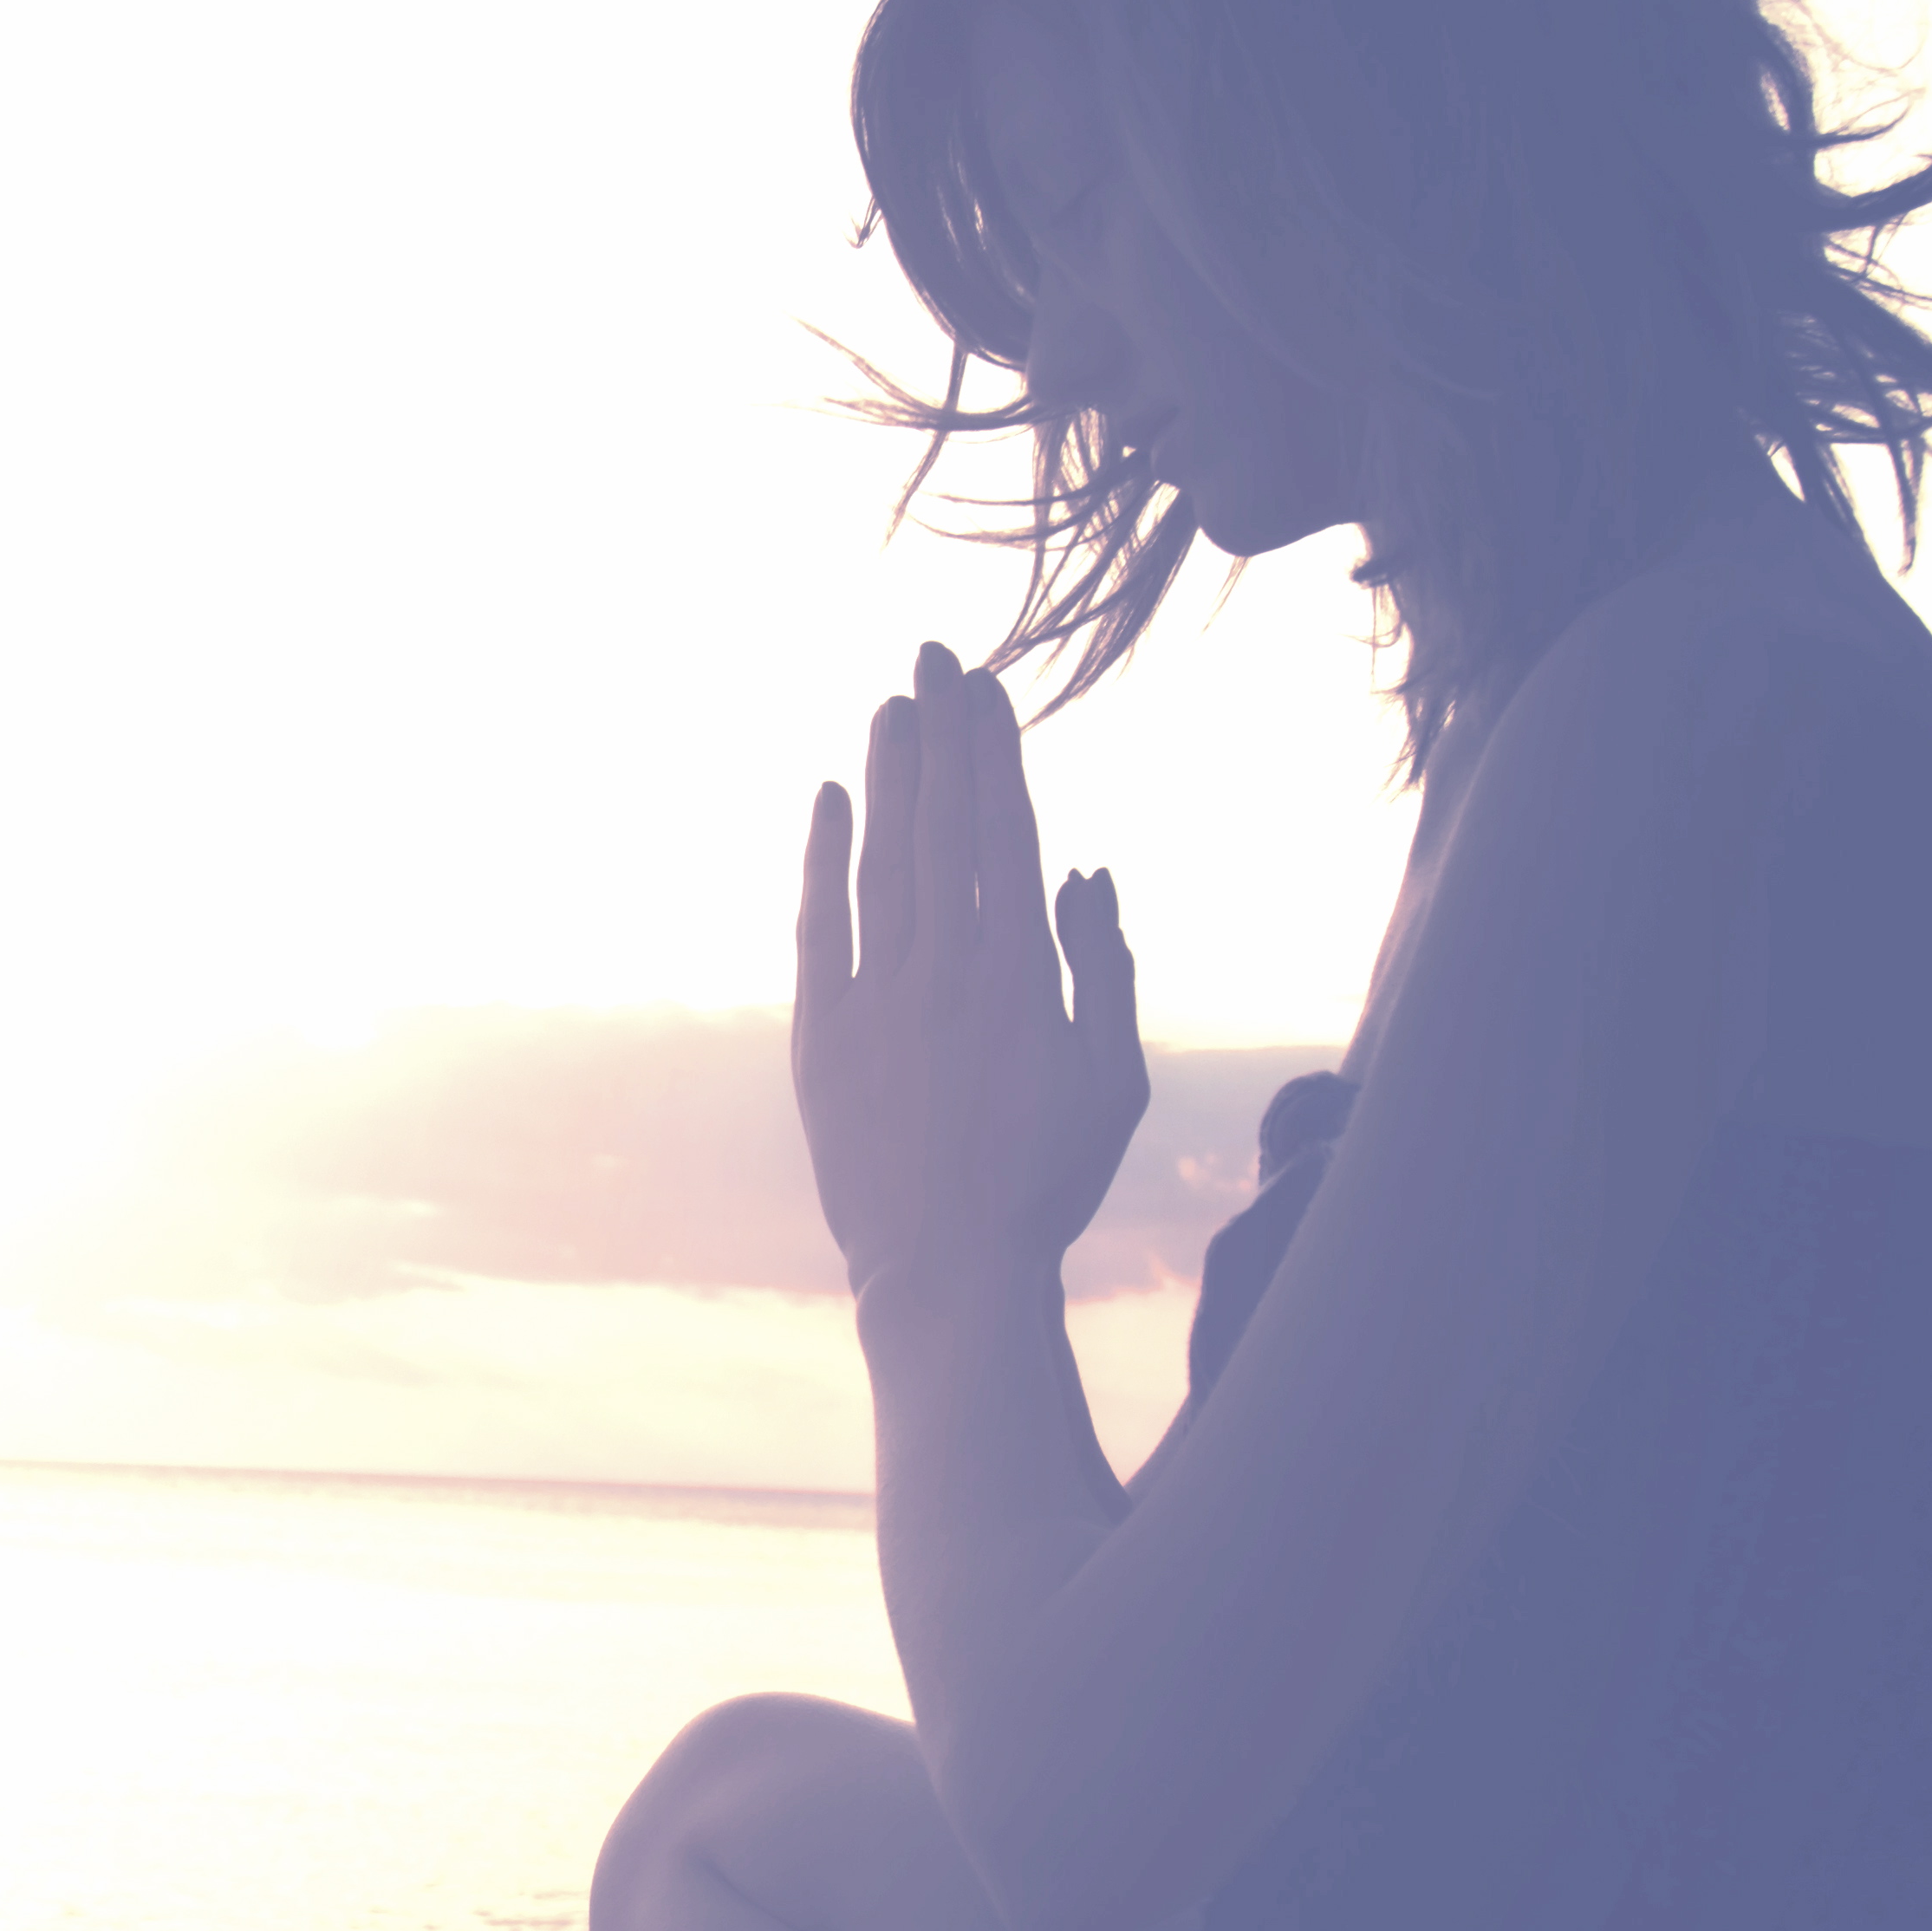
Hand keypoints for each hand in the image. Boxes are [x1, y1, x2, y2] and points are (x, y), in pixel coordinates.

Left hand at [791, 644, 1147, 1298]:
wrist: (946, 1270)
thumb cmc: (1044, 1180)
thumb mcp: (1113, 1079)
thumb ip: (1104, 967)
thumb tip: (1083, 871)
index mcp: (1021, 976)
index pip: (1004, 832)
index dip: (993, 753)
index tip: (987, 689)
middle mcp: (946, 972)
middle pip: (941, 827)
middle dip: (940, 736)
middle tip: (934, 659)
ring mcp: (877, 1000)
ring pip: (880, 862)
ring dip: (887, 779)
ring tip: (891, 708)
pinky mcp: (823, 1036)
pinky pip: (819, 927)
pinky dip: (822, 860)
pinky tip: (828, 800)